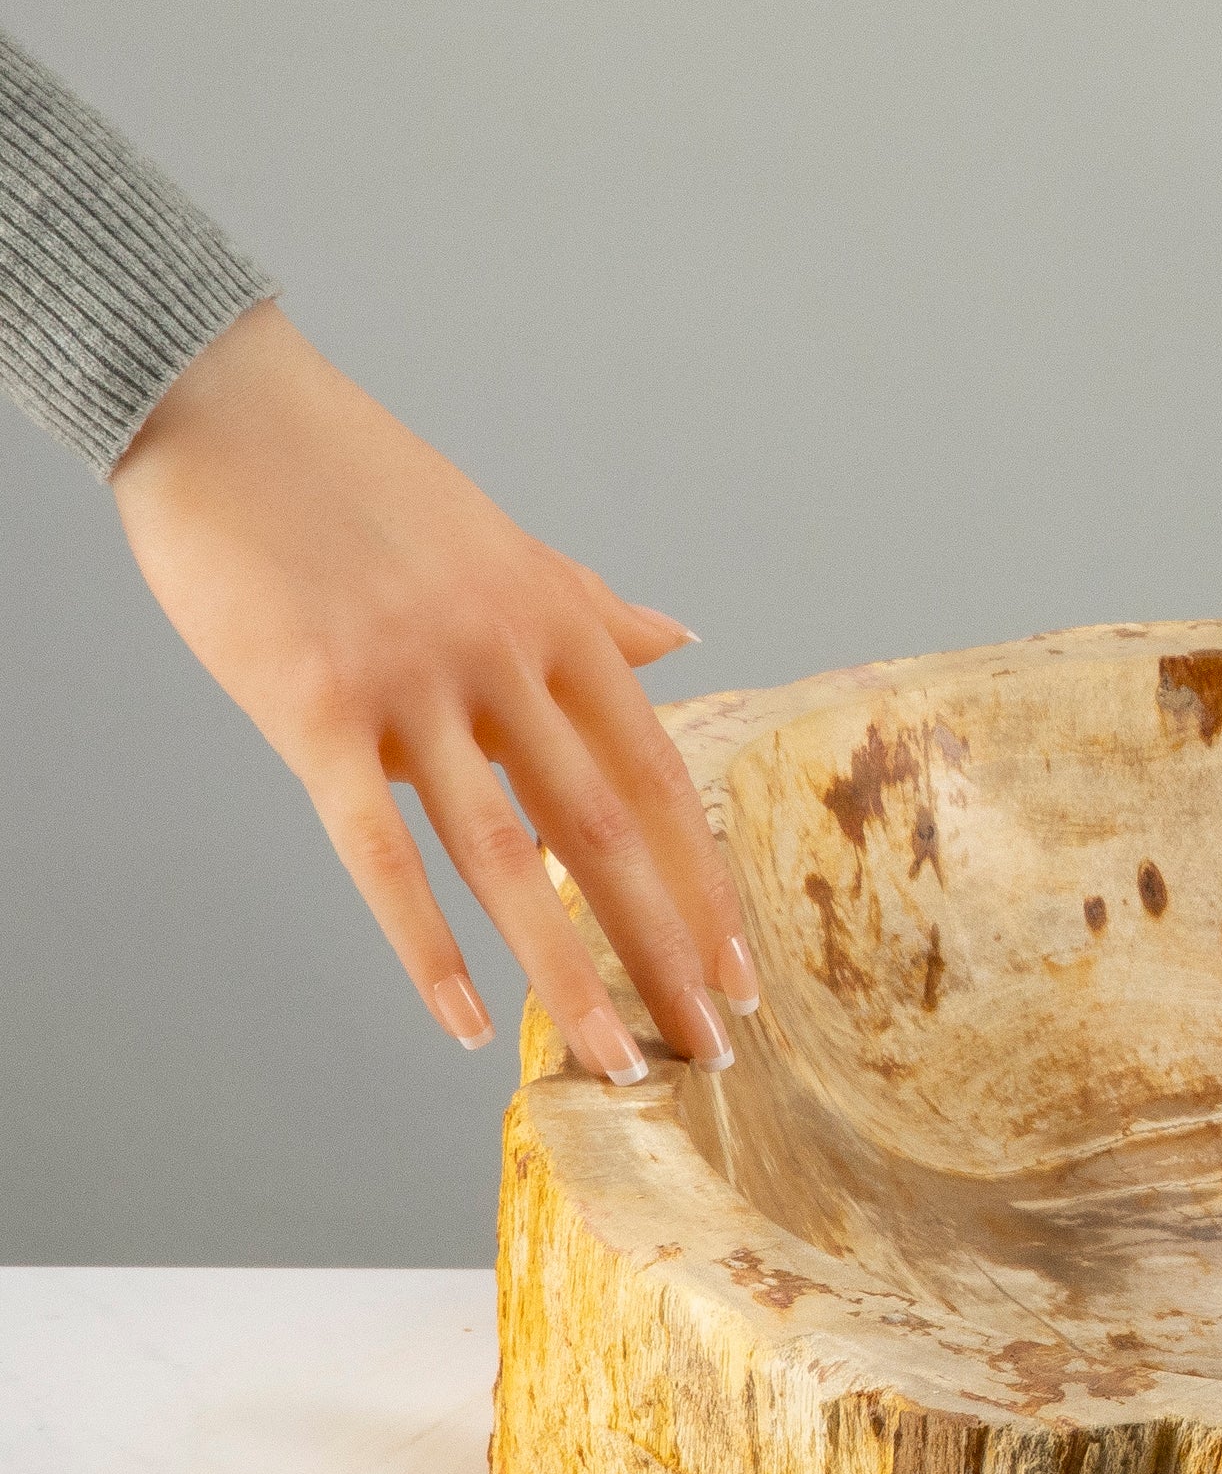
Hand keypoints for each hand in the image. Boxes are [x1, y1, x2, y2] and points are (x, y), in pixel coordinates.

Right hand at [109, 299, 754, 1081]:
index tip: (740, 973)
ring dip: (568, 973)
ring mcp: (415, 687)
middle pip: (610, 835)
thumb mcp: (505, 542)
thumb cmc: (366, 483)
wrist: (228, 409)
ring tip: (615, 1064)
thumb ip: (593, 610)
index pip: (658, 781)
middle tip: (713, 1050)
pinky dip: (426, 946)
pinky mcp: (316, 712)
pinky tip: (463, 1024)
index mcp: (562, 625)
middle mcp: (507, 660)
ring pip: (510, 860)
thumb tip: (683, 640)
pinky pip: (381, 853)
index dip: (706, 884)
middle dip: (667, 951)